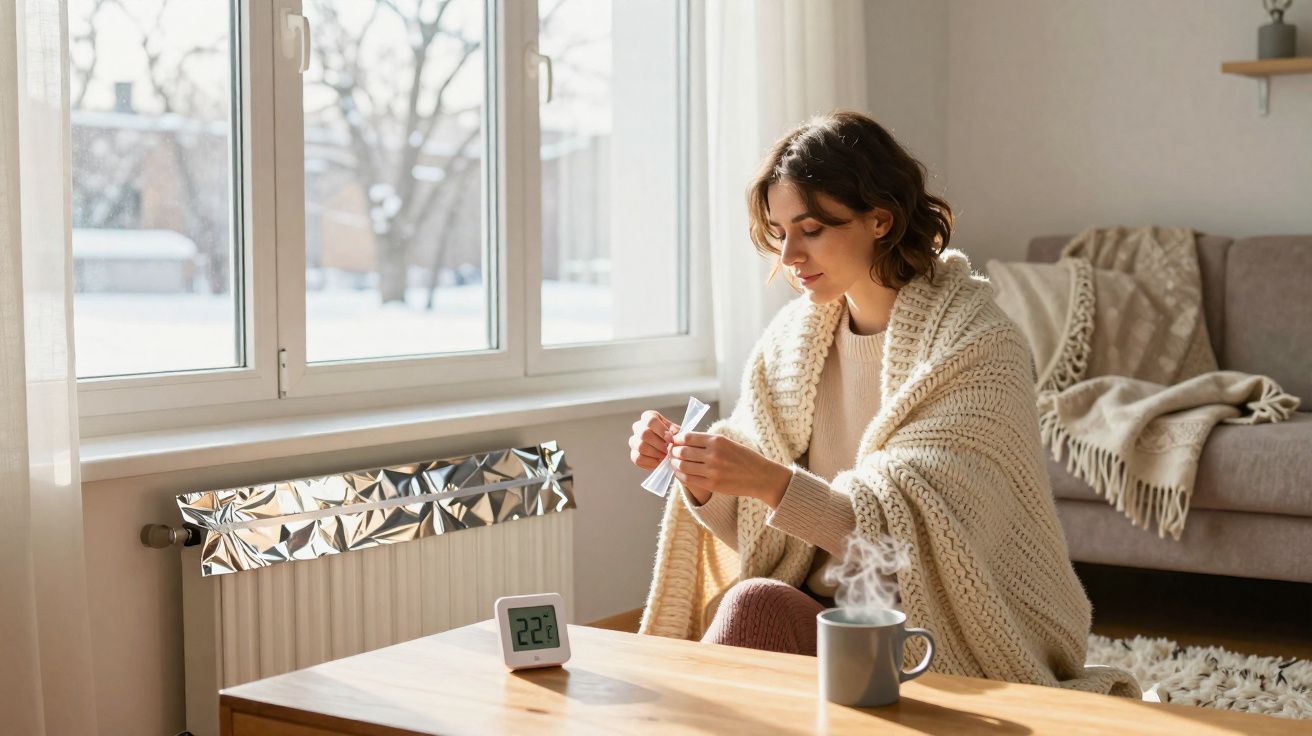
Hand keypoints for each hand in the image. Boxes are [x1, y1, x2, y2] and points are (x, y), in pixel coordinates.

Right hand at [628, 410, 679, 470]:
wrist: (670, 450)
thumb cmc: (673, 438)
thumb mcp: (677, 432)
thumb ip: (676, 432)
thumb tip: (674, 434)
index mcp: (648, 417)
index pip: (650, 420)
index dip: (661, 430)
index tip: (670, 439)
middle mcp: (638, 427)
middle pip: (644, 434)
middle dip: (659, 444)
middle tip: (668, 450)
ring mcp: (634, 441)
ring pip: (641, 447)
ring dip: (656, 453)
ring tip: (665, 456)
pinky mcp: (633, 454)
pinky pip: (638, 459)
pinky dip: (650, 462)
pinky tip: (659, 462)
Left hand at [668, 431, 792, 508]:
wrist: (761, 476)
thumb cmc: (744, 458)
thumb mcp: (728, 443)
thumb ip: (708, 441)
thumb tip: (684, 440)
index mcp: (717, 441)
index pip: (687, 437)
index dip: (677, 439)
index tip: (675, 441)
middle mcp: (713, 454)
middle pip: (682, 451)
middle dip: (673, 451)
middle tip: (671, 453)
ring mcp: (712, 471)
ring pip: (682, 466)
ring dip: (674, 464)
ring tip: (674, 463)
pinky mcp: (712, 484)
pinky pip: (688, 479)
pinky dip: (680, 475)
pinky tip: (680, 473)